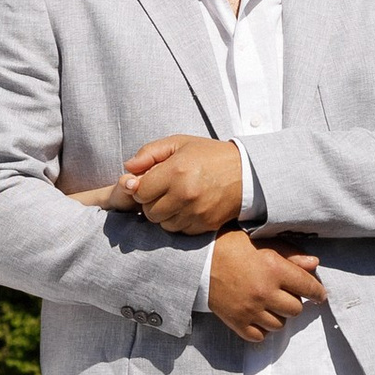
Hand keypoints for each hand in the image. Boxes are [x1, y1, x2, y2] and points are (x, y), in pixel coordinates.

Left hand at [121, 135, 244, 234]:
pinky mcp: (205, 225)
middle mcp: (185, 194)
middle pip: (149, 211)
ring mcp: (196, 212)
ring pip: (163, 224)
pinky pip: (180, 230)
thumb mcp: (179, 144)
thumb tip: (127, 167)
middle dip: (150, 202)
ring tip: (175, 199)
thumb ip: (149, 152)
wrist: (247, 173)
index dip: (140, 187)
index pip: (140, 191)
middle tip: (162, 191)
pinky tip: (187, 208)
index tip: (149, 182)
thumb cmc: (209, 156)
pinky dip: (179, 222)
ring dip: (164, 214)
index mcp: (176, 171)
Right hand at [207, 232, 321, 341]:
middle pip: (295, 309)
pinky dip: (262, 329)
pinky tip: (258, 316)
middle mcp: (264, 292)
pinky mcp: (236, 321)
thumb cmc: (231, 245)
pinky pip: (259, 336)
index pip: (308, 287)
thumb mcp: (262, 242)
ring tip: (270, 304)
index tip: (318, 295)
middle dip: (294, 301)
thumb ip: (290, 254)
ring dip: (278, 315)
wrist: (198, 259)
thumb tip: (314, 264)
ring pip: (279, 325)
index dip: (317, 292)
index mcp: (273, 269)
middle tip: (285, 293)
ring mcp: (249, 310)